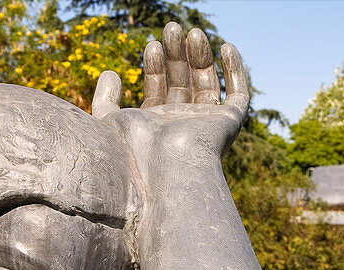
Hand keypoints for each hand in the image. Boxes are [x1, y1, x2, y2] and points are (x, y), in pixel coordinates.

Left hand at [91, 22, 248, 174]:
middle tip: (171, 28)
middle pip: (182, 83)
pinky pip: (238, 95)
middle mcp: (182, 126)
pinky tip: (226, 47)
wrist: (166, 168)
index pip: (159, 89)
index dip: (156, 66)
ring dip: (200, 56)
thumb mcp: (109, 120)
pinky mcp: (229, 123)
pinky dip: (235, 71)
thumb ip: (106, 99)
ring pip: (206, 83)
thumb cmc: (135, 151)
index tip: (152, 45)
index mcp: (157, 127)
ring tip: (191, 31)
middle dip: (176, 54)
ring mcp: (206, 125)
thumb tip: (111, 72)